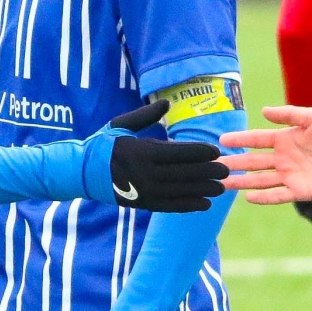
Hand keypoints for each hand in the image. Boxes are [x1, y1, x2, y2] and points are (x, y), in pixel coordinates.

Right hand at [103, 100, 227, 212]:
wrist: (85, 172)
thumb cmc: (106, 144)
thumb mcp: (122, 124)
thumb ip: (146, 115)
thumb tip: (167, 103)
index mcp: (143, 151)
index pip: (179, 153)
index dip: (200, 152)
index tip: (217, 152)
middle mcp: (147, 173)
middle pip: (185, 173)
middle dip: (208, 172)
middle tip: (227, 170)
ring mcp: (146, 191)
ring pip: (182, 192)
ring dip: (204, 190)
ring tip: (221, 188)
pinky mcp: (145, 204)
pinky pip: (172, 207)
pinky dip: (190, 206)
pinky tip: (205, 204)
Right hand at [217, 105, 311, 204]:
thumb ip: (289, 114)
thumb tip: (263, 111)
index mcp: (285, 140)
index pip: (256, 140)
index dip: (240, 139)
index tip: (221, 140)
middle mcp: (283, 159)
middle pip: (252, 162)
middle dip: (233, 163)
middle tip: (212, 165)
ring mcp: (289, 176)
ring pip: (259, 180)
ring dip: (240, 182)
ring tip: (221, 183)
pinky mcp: (299, 191)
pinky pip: (277, 195)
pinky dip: (263, 197)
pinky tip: (248, 197)